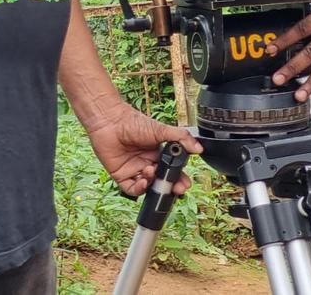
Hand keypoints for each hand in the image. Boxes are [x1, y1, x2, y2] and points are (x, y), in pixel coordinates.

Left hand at [83, 100, 201, 197]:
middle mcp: (147, 164)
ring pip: (148, 187)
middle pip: (161, 183)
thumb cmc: (134, 122)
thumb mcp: (161, 130)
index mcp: (158, 155)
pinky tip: (143, 181)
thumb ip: (181, 138)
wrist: (111, 121)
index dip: (179, 179)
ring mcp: (135, 171)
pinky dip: (139, 189)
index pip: (172, 172)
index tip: (185, 183)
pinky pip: (132, 189)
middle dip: (170, 188)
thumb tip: (199, 148)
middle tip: (176, 188)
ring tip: (152, 172)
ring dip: (153, 184)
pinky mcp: (121, 176)